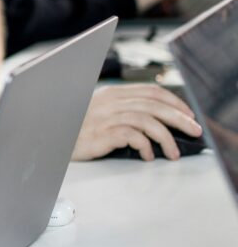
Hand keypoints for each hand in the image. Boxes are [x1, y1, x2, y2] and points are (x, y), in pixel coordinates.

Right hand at [72, 84, 201, 160]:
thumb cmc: (75, 129)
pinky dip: (145, 146)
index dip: (174, 101)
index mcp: (112, 93)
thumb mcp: (99, 113)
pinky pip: (132, 136)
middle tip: (195, 131)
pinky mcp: (101, 134)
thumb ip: (123, 110)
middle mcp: (110, 102)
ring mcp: (105, 117)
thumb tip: (155, 120)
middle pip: (154, 104)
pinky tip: (148, 156)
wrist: (50, 139)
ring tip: (174, 152)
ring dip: (166, 137)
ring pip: (147, 120)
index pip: (151, 90)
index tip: (188, 114)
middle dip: (180, 118)